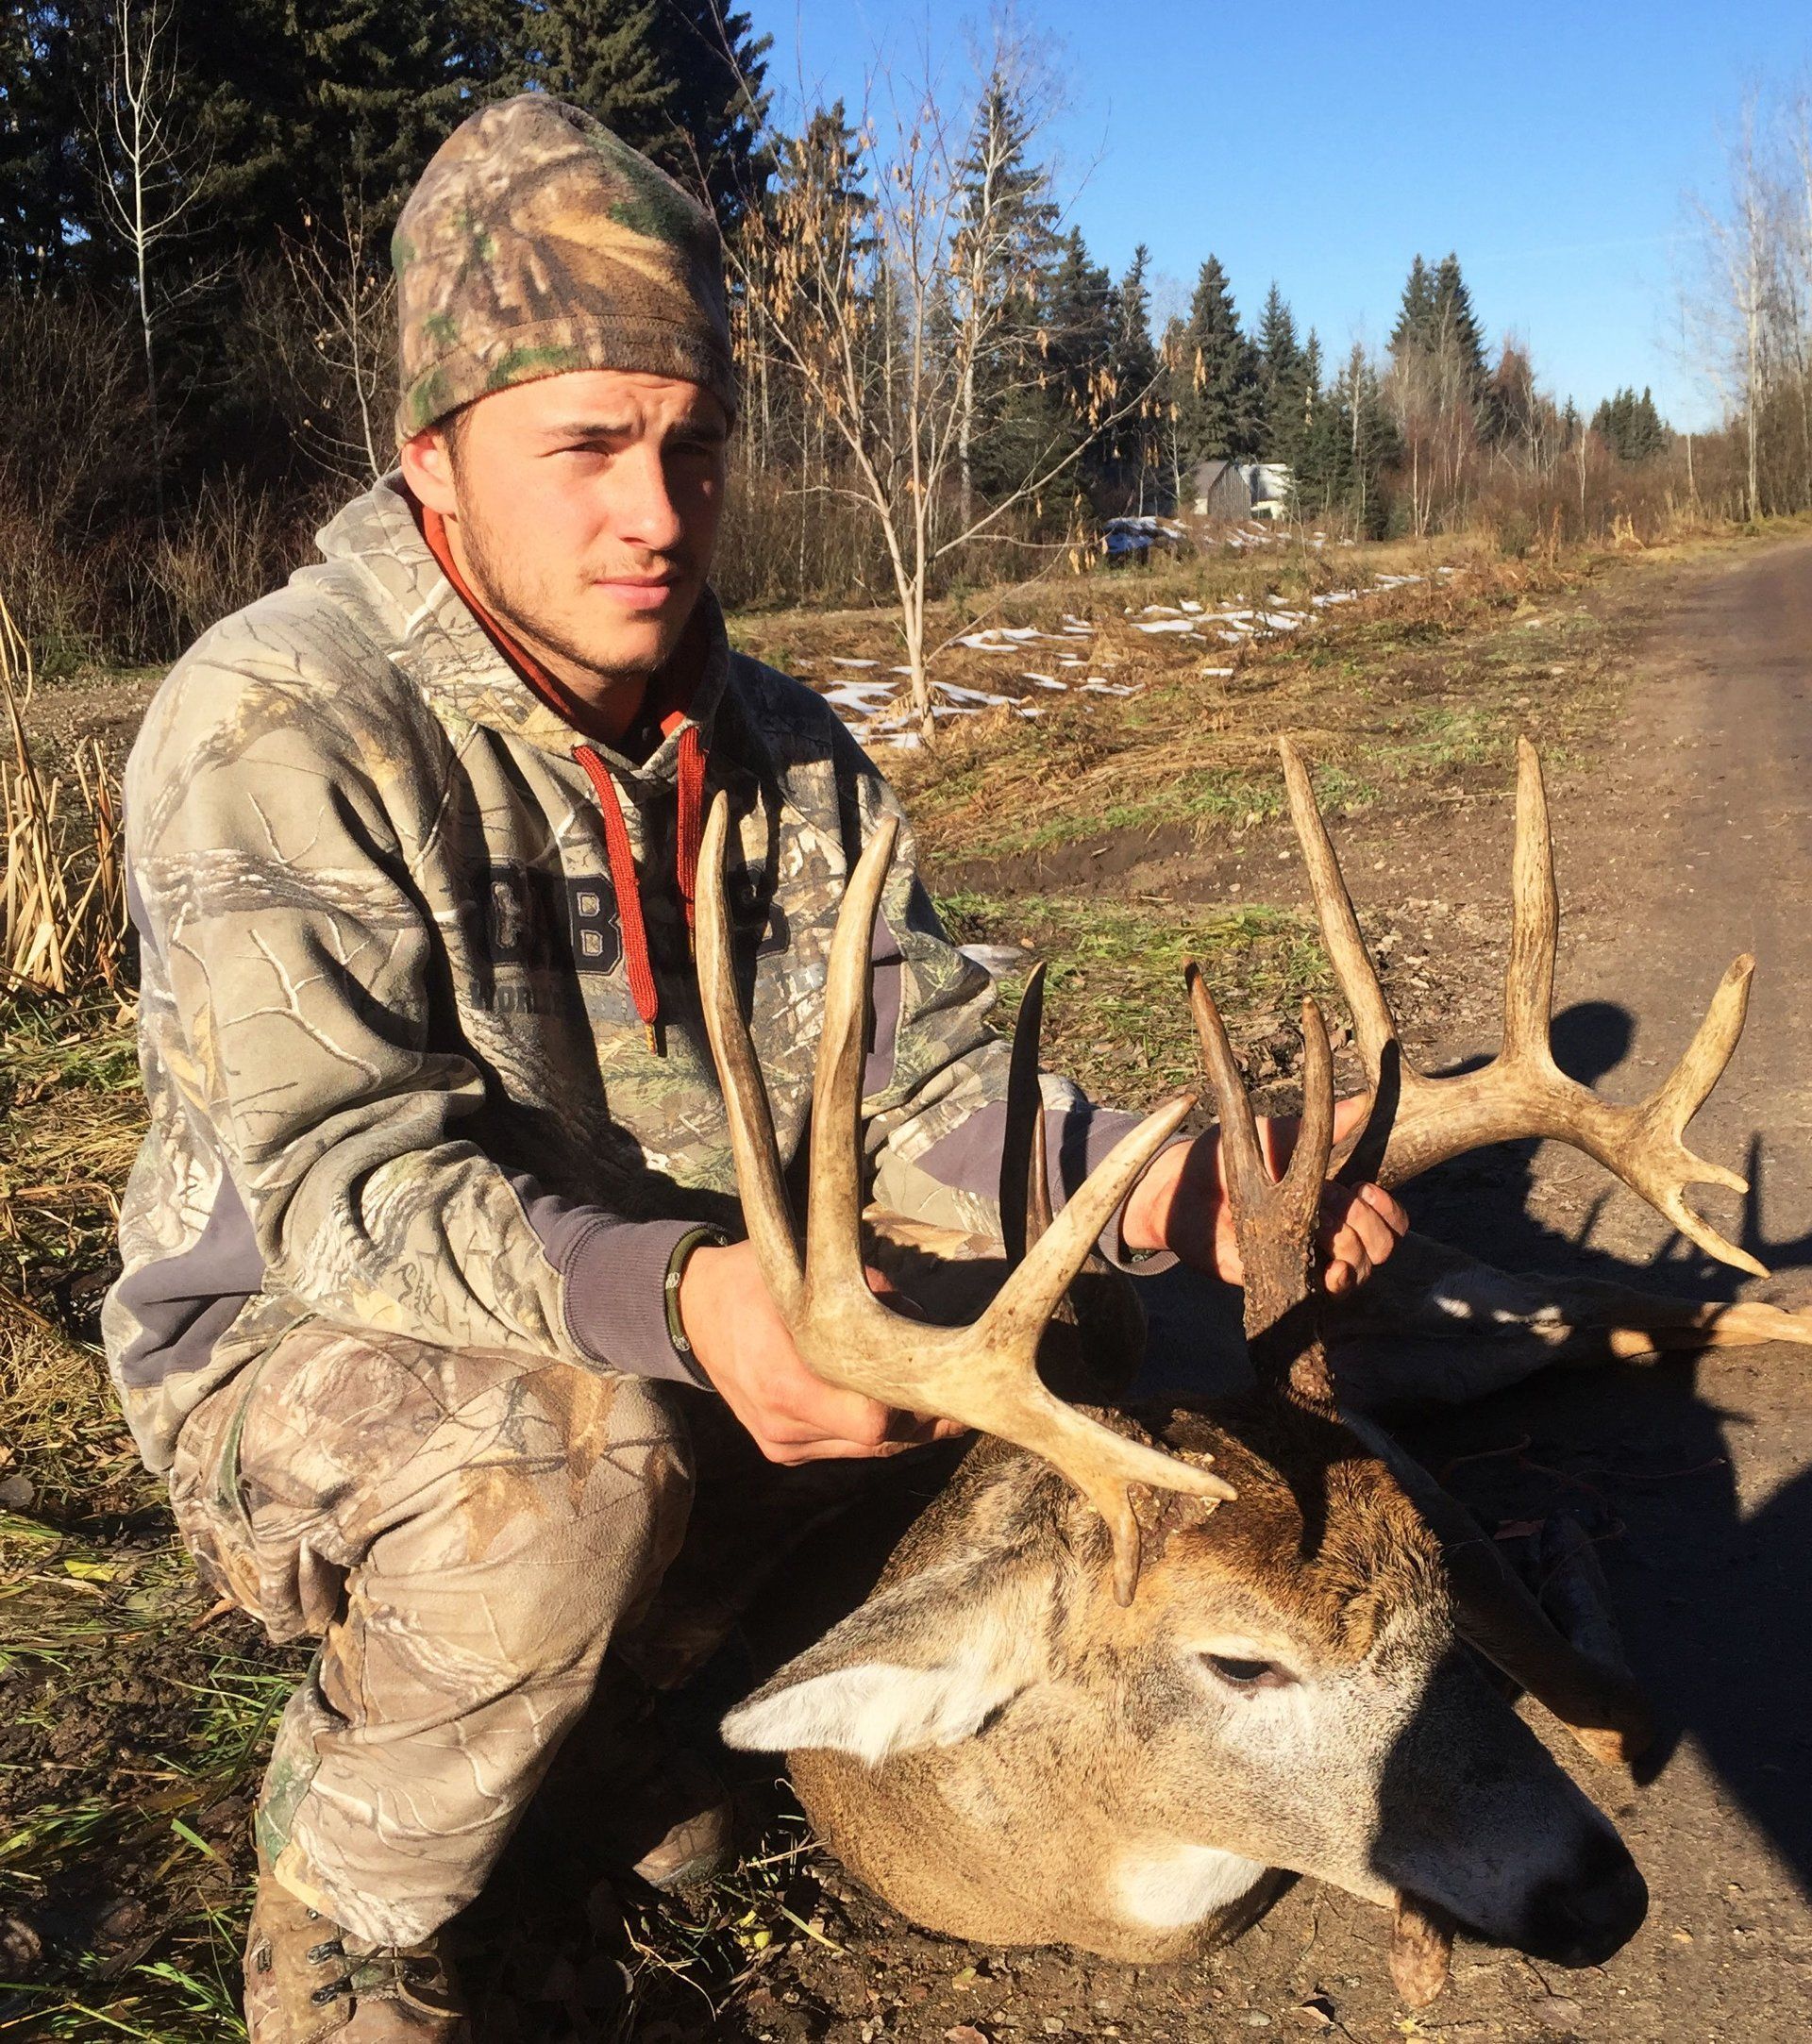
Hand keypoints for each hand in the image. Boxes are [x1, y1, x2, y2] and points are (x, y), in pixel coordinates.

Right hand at [676, 1240, 967, 1463]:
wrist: (695, 1310)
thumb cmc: (756, 1282)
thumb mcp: (813, 1274)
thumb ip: (873, 1297)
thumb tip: (923, 1323)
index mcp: (785, 1381)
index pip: (871, 1422)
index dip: (914, 1407)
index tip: (943, 1382)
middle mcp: (780, 1423)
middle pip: (875, 1443)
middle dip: (919, 1421)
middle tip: (957, 1399)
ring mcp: (778, 1442)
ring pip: (863, 1452)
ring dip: (901, 1431)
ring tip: (938, 1406)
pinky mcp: (779, 1449)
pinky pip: (841, 1450)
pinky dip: (869, 1433)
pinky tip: (895, 1410)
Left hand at [1120, 1096, 1407, 1294]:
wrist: (1179, 1183)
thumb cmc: (1225, 1154)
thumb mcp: (1274, 1134)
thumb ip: (1318, 1124)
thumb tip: (1362, 1102)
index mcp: (1327, 1199)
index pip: (1384, 1217)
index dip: (1387, 1209)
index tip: (1364, 1188)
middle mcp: (1323, 1233)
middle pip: (1380, 1247)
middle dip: (1372, 1229)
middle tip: (1345, 1208)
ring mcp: (1305, 1259)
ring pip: (1360, 1272)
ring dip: (1358, 1256)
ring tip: (1333, 1239)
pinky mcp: (1280, 1280)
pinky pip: (1323, 1296)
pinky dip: (1337, 1283)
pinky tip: (1330, 1273)